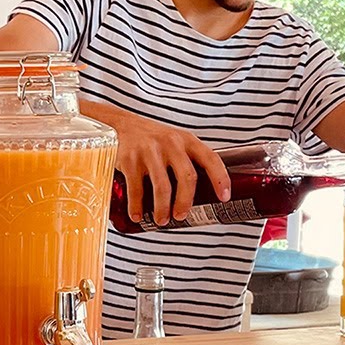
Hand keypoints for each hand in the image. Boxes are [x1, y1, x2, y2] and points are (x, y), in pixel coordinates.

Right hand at [87, 102, 230, 224]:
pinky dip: (137, 206)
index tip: (224, 197)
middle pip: (187, 177)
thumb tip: (202, 196)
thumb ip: (187, 162)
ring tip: (162, 220)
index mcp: (186, 140)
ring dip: (162, 208)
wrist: (120, 125)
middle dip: (185, 202)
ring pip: (162, 186)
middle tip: (181, 216)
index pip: (210, 159)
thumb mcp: (174, 142)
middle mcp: (170, 143)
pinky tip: (137, 215)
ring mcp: (149, 151)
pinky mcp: (130, 159)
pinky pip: (136, 188)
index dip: (220, 179)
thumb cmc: (152, 139)